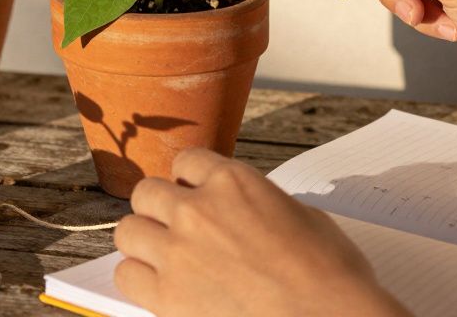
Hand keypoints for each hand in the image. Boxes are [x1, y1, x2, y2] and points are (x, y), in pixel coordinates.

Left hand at [113, 148, 408, 316]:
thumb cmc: (331, 274)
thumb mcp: (302, 216)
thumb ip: (260, 204)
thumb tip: (248, 213)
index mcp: (233, 181)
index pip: (186, 161)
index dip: (189, 180)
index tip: (192, 193)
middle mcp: (197, 209)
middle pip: (147, 193)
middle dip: (159, 208)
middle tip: (174, 227)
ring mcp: (178, 252)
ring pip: (127, 231)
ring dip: (143, 241)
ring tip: (162, 256)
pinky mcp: (167, 296)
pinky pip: (126, 276)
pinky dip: (137, 279)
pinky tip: (158, 286)